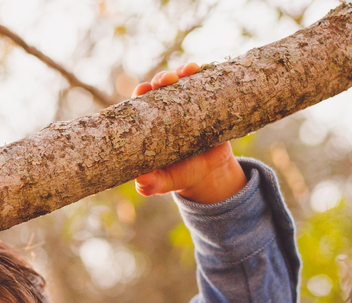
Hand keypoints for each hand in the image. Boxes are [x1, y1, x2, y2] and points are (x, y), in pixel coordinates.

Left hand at [133, 63, 246, 205]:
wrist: (209, 173)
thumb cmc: (179, 174)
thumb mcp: (163, 182)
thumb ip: (150, 184)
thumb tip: (143, 182)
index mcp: (152, 122)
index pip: (142, 102)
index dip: (141, 93)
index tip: (144, 89)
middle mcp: (169, 107)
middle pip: (161, 86)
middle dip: (162, 78)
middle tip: (167, 80)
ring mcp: (191, 101)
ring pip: (184, 79)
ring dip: (184, 70)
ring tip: (189, 71)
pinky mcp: (210, 101)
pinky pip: (208, 82)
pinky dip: (207, 73)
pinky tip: (207, 68)